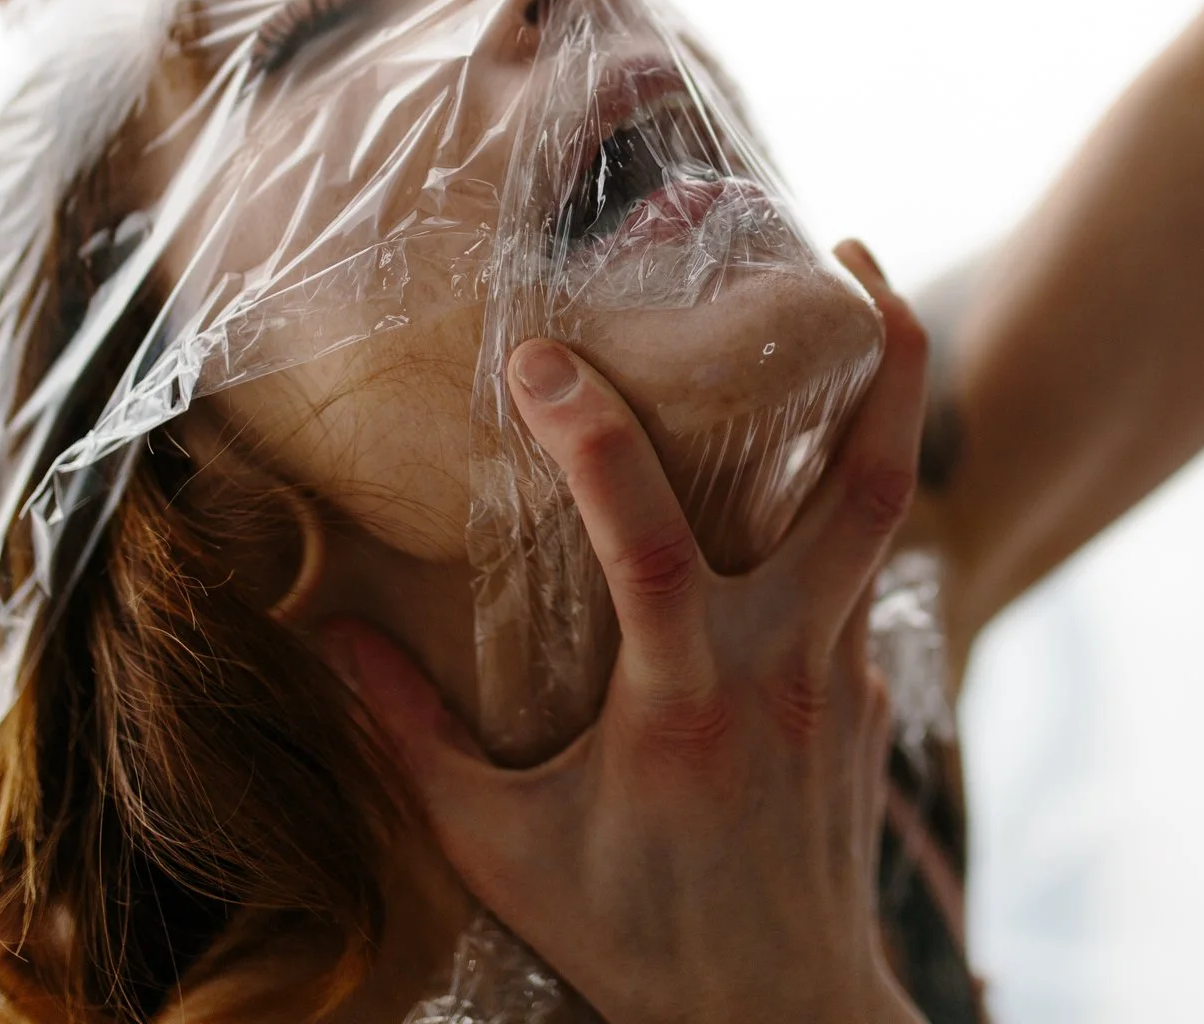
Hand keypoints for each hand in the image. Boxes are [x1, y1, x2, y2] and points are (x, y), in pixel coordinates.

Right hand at [324, 243, 928, 1023]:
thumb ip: (409, 735)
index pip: (645, 537)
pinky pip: (856, 577)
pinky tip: (790, 487)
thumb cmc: (630, 931)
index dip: (593, 439)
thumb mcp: (497, 842)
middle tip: (847, 256)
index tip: (539, 356)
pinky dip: (835, 511)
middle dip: (879, 366)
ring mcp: (841, 674)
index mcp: (686, 693)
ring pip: (882, 518)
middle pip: (865, 492)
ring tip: (861, 313)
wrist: (778, 1012)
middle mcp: (785, 663)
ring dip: (882, 412)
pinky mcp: (865, 694)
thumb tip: (321, 636)